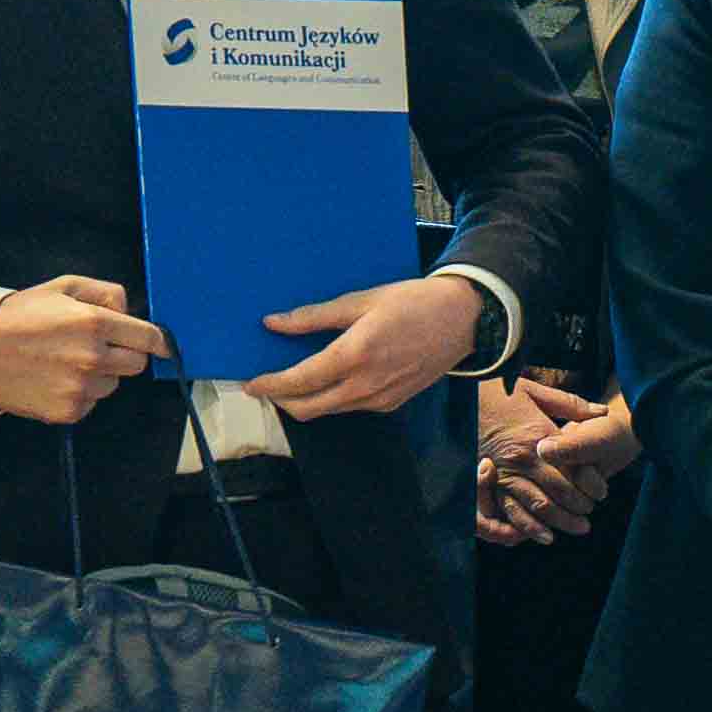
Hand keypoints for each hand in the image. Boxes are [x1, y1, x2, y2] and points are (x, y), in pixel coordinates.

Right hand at [0, 273, 171, 423]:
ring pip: (112, 385)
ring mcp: (81, 387)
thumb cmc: (21, 315)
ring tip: (65, 361)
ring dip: (99, 374)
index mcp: (94, 323)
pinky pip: (91, 403)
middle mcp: (92, 357)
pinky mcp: (68, 411)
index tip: (163, 344)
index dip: (159, 341)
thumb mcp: (63, 287)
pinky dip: (80, 394)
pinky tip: (55, 379)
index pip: (149, 338)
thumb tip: (129, 311)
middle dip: (124, 354)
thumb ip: (105, 293)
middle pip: (136, 364)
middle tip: (97, 346)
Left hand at [248, 272, 498, 420]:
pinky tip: (329, 379)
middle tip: (266, 385)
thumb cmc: (413, 303)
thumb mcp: (361, 300)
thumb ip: (314, 316)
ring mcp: (379, 399)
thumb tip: (273, 323)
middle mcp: (364, 385)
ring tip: (294, 380)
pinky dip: (331, 399)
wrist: (462, 320)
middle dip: (281, 400)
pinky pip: (350, 407)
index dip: (269, 385)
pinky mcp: (391, 404)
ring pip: (328, 411)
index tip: (250, 383)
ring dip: (305, 401)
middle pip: (307, 408)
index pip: (298, 382)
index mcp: (353, 356)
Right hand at [474, 376, 628, 543]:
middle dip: (576, 510)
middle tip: (587, 522)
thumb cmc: (496, 392)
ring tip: (572, 531)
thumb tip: (601, 412)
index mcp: (539, 437)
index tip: (601, 494)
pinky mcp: (485, 481)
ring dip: (556, 523)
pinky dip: (523, 526)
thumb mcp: (534, 391)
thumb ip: (570, 404)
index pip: (573, 469)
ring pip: (535, 506)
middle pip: (557, 493)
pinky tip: (538, 535)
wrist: (454, 395)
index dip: (591, 485)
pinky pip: (506, 510)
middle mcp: (523, 458)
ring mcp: (503, 472)